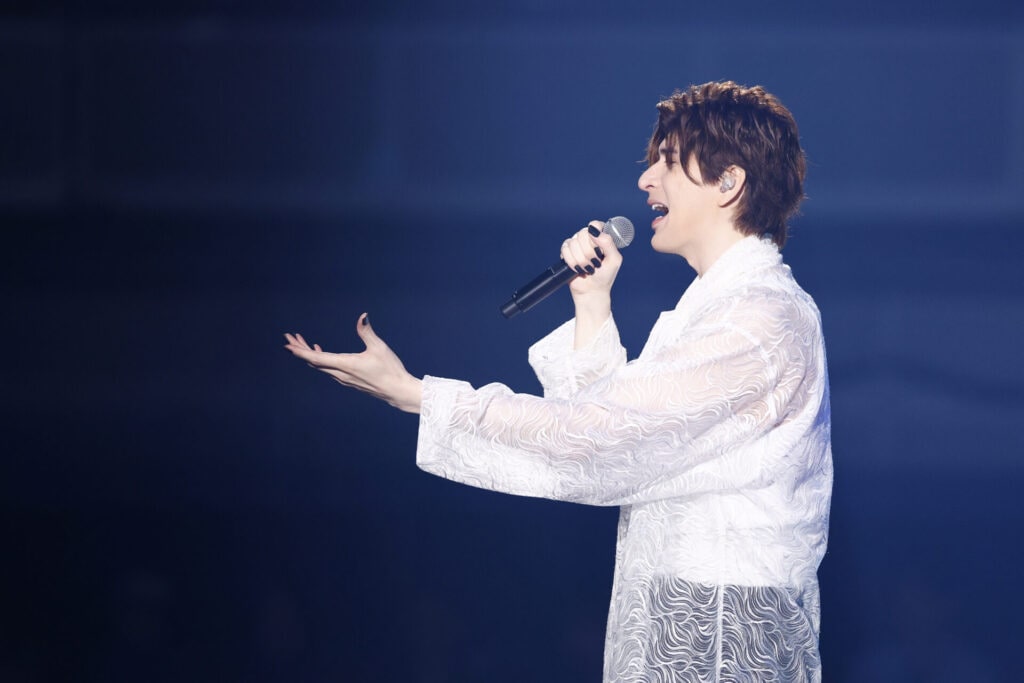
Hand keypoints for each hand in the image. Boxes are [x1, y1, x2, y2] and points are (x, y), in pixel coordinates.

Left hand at [283, 314, 421, 412]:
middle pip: (314, 363)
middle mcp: (341, 374)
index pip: (317, 359)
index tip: (288, 345)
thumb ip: (367, 332)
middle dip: (300, 350)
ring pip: (320, 366)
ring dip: (309, 355)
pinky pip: (327, 369)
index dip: (300, 352)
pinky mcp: (348, 380)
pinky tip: (320, 352)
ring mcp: (344, 379)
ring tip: (300, 342)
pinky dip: (319, 360)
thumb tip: (363, 316)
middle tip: (289, 338)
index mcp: (346, 365)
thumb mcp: (379, 347)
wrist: (397, 391)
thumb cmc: (390, 369)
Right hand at [561, 221, 622, 298]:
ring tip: (587, 268)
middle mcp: (588, 238)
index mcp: (601, 236)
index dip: (595, 237)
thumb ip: (608, 243)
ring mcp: (576, 244)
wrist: (592, 290)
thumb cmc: (605, 275)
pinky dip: (571, 261)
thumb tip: (594, 230)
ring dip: (581, 260)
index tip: (599, 251)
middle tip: (595, 263)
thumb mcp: (614, 259)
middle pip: (582, 234)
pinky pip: (565, 249)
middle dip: (588, 253)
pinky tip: (577, 268)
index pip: (594, 225)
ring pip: (573, 243)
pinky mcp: (566, 252)